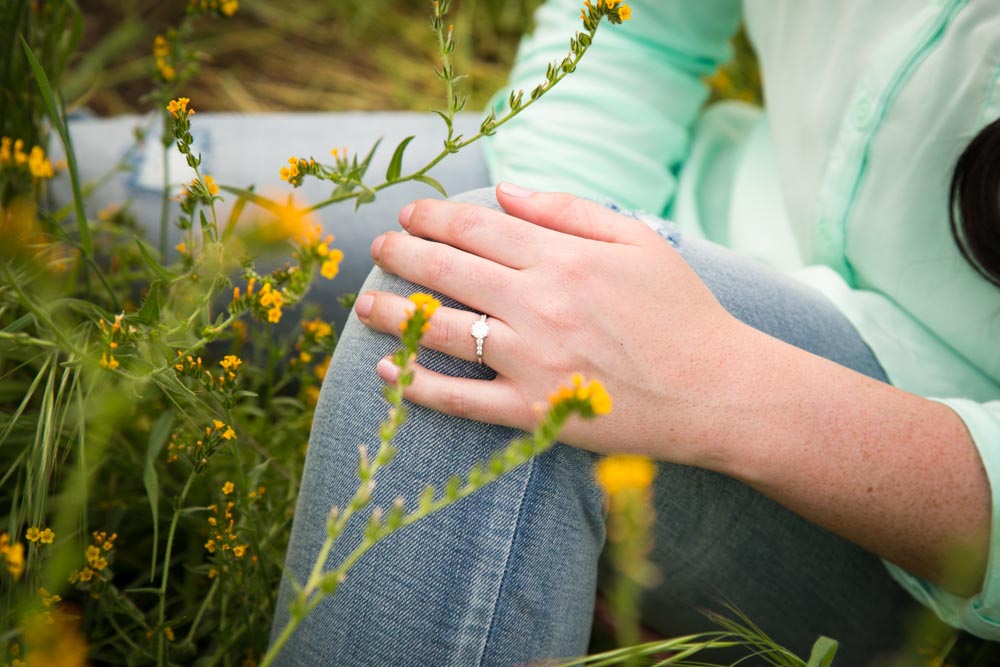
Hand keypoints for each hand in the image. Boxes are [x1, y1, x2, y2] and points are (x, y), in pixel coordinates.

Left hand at [355, 183, 750, 460]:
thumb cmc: (681, 311)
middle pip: (446, 271)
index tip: (408, 213)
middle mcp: (537, 305)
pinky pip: (459, 399)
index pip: (474, 228)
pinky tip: (387, 372)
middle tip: (378, 248)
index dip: (432, 216)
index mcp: (561, 259)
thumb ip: (568, 210)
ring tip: (366, 305)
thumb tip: (505, 189)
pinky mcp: (532, 411)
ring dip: (394, 313)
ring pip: (440, 330)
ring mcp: (530, 360)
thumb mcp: (637, 240)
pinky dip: (417, 386)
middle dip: (402, 253)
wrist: (715, 391)